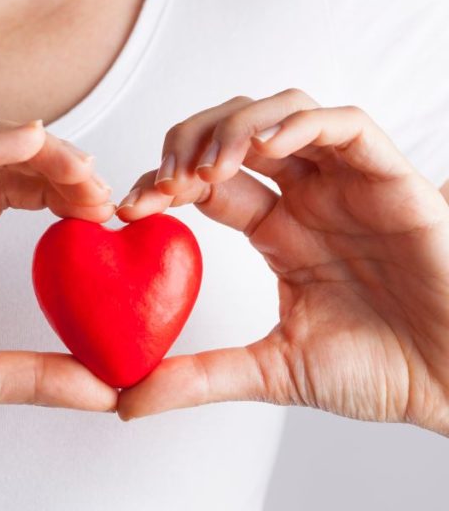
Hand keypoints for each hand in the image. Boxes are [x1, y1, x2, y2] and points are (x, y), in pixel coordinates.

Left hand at [114, 89, 448, 435]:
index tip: (128, 209)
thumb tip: (125, 403)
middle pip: (233, 133)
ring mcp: (347, 184)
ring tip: (207, 167)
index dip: (162, 184)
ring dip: (235, 128)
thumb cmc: (383, 370)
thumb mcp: (271, 371)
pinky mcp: (391, 179)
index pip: (205, 184)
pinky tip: (267, 146)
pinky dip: (302, 123)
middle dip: (187, 145)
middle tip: (163, 182)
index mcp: (277, 231)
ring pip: (283, 113)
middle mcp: (307, 197)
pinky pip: (347, 126)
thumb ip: (199, 377)